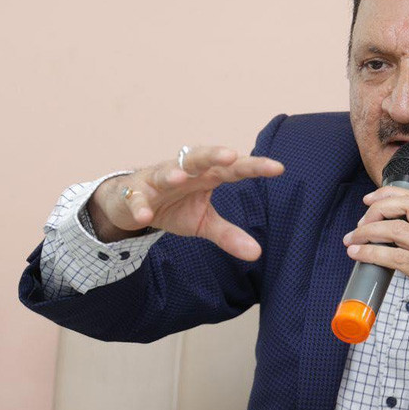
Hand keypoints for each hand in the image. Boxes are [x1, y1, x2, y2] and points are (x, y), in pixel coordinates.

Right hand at [87, 146, 283, 259]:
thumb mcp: (203, 223)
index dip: (254, 167)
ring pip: (165, 172)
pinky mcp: (133, 193)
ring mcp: (157, 180)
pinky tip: (144, 215)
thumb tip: (258, 254)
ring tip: (180, 178)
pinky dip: (139, 206)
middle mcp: (184, 172)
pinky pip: (136, 199)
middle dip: (214, 155)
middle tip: (231, 155)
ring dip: (172, 174)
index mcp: (206, 176)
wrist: (130, 204)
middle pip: (200, 158)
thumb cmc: (174, 207)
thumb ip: (229, 235)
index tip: (278, 168)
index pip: (233, 169)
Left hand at [341, 186, 408, 370]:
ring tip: (352, 240)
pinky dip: (372, 252)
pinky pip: (397, 257)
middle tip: (359, 224)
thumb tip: (388, 244)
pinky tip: (359, 255)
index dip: (390, 195)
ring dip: (368, 232)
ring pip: (399, 230)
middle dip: (378, 209)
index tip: (369, 201)